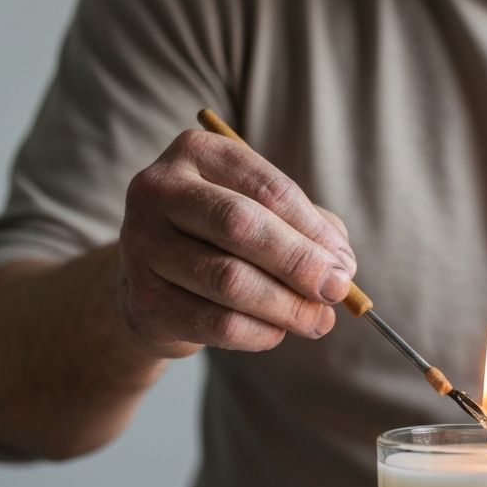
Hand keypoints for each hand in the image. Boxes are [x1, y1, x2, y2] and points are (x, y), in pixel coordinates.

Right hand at [117, 130, 355, 356]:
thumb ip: (309, 230)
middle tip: (336, 291)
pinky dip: (260, 333)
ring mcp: (142, 244)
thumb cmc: (222, 240)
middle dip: (299, 263)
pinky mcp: (144, 300)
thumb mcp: (265, 217)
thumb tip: (341, 266)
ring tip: (317, 320)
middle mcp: (159, 190)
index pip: (267, 189)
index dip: (313, 230)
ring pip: (228, 280)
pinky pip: (216, 323)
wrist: (156, 285)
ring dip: (286, 306)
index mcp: (197, 153)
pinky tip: (277, 332)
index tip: (344, 264)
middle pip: (240, 226)